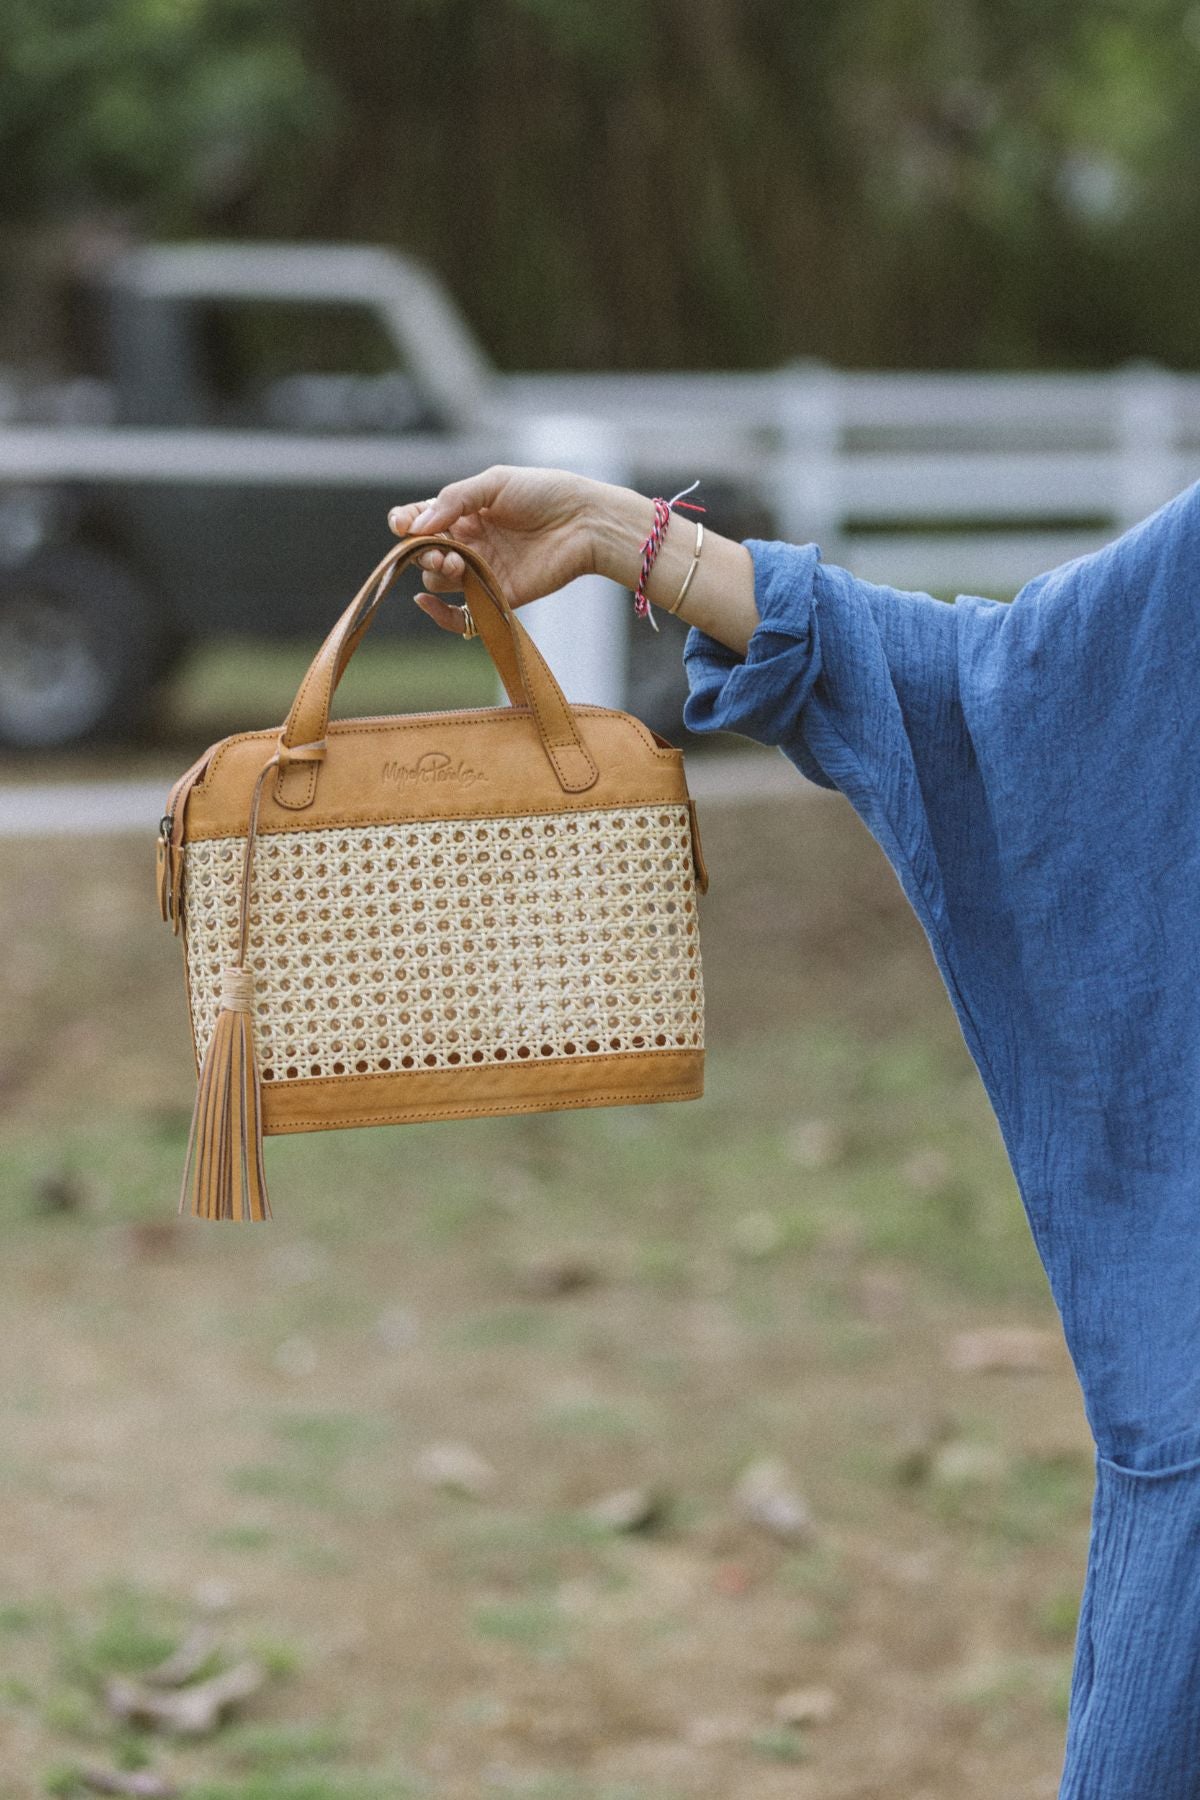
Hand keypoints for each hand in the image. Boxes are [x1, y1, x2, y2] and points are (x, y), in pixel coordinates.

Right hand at [388, 464, 605, 634]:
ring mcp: (482, 569)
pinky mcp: (498, 595)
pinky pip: (460, 613)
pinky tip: (427, 602)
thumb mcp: (495, 482)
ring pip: (438, 579)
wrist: (585, 521)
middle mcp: (470, 542)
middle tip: (439, 549)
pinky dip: (439, 613)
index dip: (405, 523)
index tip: (402, 525)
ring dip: (438, 571)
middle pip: (425, 552)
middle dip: (423, 550)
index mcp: (465, 512)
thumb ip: (454, 499)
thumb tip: (416, 526)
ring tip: (458, 561)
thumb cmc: (545, 493)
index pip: (420, 520)